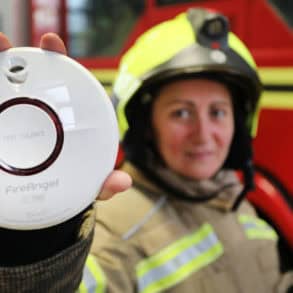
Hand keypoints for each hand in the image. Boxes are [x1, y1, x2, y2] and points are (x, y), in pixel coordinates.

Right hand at [0, 32, 131, 199]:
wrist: (44, 203)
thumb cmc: (69, 187)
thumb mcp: (86, 185)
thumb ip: (104, 183)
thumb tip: (123, 181)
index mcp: (65, 120)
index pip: (62, 84)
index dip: (56, 60)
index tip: (51, 42)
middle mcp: (39, 117)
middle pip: (26, 81)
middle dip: (14, 58)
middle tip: (2, 44)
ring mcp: (16, 124)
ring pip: (2, 91)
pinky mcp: (4, 130)